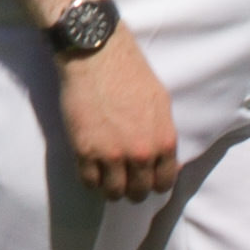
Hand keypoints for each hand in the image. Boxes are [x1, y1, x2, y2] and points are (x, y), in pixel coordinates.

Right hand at [56, 34, 180, 201]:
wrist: (97, 56)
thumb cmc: (130, 73)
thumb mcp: (161, 104)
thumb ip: (162, 135)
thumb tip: (164, 158)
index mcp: (164, 142)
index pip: (164, 183)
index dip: (154, 184)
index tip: (145, 180)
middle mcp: (141, 154)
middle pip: (139, 192)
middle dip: (132, 189)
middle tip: (123, 180)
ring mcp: (112, 155)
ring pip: (113, 193)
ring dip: (110, 189)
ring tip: (105, 177)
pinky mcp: (84, 151)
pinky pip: (89, 182)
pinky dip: (90, 181)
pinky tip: (90, 169)